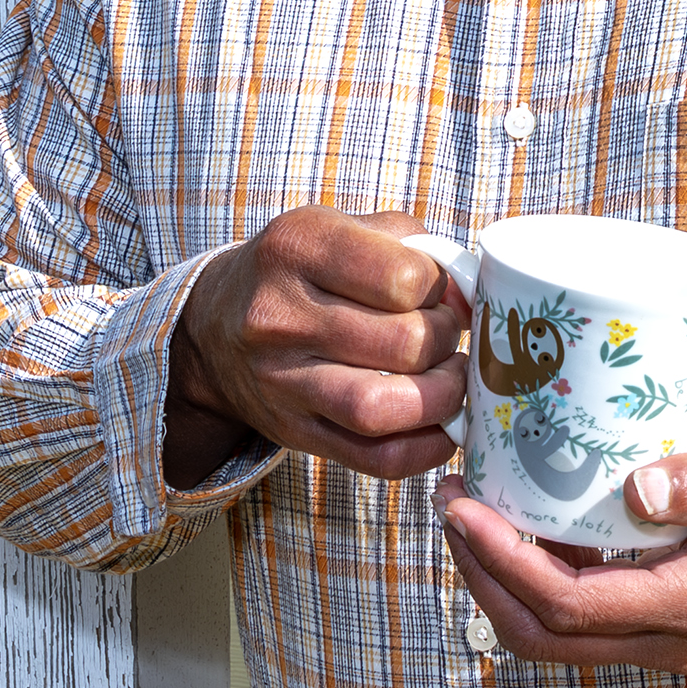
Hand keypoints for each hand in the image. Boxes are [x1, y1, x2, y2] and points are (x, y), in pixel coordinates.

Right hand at [166, 207, 468, 486]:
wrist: (214, 326)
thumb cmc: (297, 271)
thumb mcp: (338, 229)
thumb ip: (412, 246)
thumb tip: (472, 296)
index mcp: (297, 247)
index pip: (405, 278)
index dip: (442, 290)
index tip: (440, 295)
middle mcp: (280, 315)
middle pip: (404, 344)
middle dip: (447, 343)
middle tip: (446, 338)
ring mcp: (281, 380)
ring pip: (384, 408)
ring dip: (441, 398)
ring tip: (448, 380)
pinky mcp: (291, 431)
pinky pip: (374, 458)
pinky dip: (424, 448)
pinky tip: (441, 426)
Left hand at [439, 430, 686, 672]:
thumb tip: (639, 490)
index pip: (572, 606)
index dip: (505, 563)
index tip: (463, 508)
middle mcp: (667, 639)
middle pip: (543, 634)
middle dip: (481, 575)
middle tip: (448, 505)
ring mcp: (655, 640)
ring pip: (548, 636)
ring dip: (495, 581)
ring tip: (464, 512)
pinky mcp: (645, 625)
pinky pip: (570, 619)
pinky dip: (524, 581)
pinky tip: (510, 524)